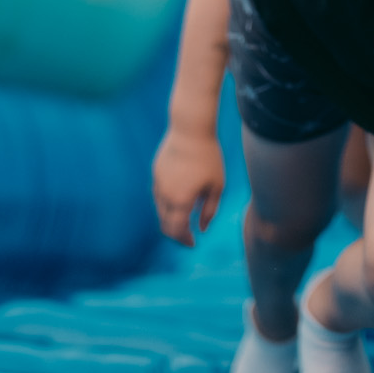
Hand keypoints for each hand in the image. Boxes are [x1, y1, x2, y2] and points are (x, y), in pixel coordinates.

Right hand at [152, 125, 224, 246]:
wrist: (190, 129)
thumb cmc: (209, 157)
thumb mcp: (217, 186)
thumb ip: (209, 211)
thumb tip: (202, 229)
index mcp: (180, 201)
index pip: (177, 230)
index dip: (185, 240)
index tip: (194, 243)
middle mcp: (165, 195)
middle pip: (165, 223)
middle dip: (176, 233)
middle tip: (188, 236)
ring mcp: (158, 183)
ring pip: (160, 209)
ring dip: (171, 218)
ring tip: (185, 218)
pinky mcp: (156, 172)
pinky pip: (159, 194)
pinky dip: (167, 203)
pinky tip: (179, 199)